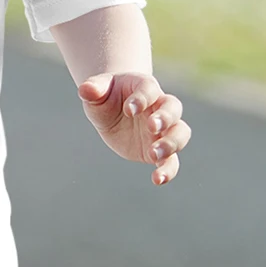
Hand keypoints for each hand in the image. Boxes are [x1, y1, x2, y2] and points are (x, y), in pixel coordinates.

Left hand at [76, 72, 191, 185]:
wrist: (112, 112)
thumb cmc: (106, 97)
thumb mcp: (96, 91)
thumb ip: (93, 89)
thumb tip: (85, 89)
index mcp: (145, 87)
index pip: (149, 90)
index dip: (142, 98)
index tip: (129, 110)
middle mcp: (159, 107)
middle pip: (173, 108)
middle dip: (165, 118)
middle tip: (151, 127)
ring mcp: (163, 129)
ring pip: (180, 133)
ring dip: (172, 143)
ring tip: (155, 154)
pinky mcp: (159, 150)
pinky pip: (171, 161)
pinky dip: (168, 170)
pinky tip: (158, 179)